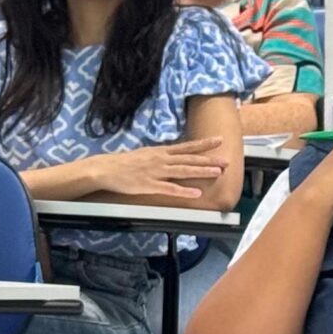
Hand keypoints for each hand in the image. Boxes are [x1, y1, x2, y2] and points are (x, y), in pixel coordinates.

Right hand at [84, 138, 228, 199]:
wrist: (106, 169)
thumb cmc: (124, 163)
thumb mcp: (145, 154)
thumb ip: (161, 155)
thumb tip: (173, 156)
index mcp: (161, 152)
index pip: (187, 147)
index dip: (204, 144)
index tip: (219, 140)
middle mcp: (162, 160)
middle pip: (189, 159)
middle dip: (209, 160)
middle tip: (226, 160)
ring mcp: (156, 172)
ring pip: (183, 171)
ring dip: (201, 171)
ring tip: (217, 172)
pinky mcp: (150, 186)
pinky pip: (170, 189)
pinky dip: (184, 191)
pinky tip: (196, 193)